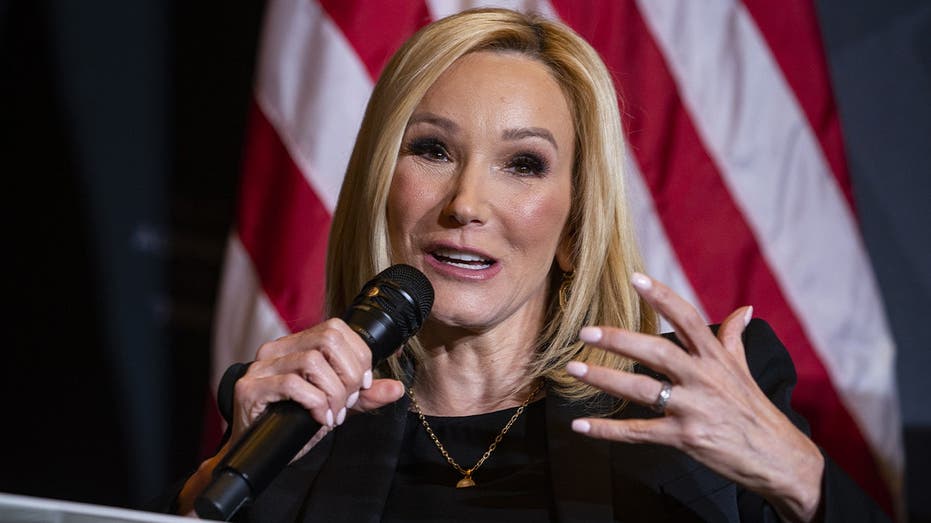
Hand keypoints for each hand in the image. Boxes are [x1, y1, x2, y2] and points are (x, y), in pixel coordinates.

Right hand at [177, 318, 405, 514]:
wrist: (257, 451)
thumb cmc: (292, 423)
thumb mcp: (335, 404)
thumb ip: (364, 396)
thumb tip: (396, 388)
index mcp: (296, 345)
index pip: (335, 328)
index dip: (358, 355)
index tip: (364, 384)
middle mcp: (276, 350)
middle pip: (327, 339)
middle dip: (349, 373)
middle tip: (348, 400)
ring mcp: (261, 367)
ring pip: (312, 361)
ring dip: (333, 392)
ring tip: (334, 413)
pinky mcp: (249, 388)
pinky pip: (291, 385)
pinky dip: (315, 402)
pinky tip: (319, 418)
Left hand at [566, 273, 823, 521]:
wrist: (778, 459)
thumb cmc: (755, 410)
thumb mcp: (745, 370)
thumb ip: (734, 338)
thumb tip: (745, 308)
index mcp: (715, 358)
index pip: (686, 318)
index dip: (661, 296)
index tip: (635, 278)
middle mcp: (703, 378)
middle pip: (657, 352)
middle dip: (619, 340)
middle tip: (586, 331)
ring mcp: (694, 409)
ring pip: (642, 390)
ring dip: (604, 379)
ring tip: (574, 369)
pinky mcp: (685, 438)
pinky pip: (638, 432)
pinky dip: (608, 430)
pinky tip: (580, 426)